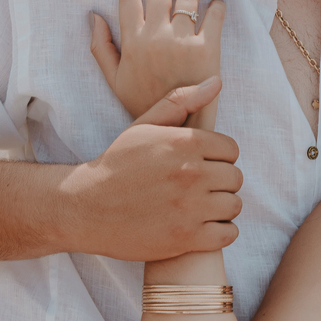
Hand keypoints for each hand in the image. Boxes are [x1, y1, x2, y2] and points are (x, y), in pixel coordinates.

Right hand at [59, 78, 241, 259]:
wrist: (85, 207)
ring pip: (233, 206)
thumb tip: (217, 82)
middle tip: (197, 189)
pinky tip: (200, 227)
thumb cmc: (116, 164)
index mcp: (184, 143)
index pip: (231, 150)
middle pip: (235, 178)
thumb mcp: (143, 126)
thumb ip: (181, 102)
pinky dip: (218, 233)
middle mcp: (191, 173)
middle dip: (219, 183)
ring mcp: (190, 208)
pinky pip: (228, 234)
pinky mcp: (186, 238)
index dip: (217, 158)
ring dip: (220, 209)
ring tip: (198, 208)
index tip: (199, 165)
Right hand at [90, 0, 224, 122]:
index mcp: (132, 41)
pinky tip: (218, 3)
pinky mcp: (207, 51)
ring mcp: (181, 42)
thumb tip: (93, 15)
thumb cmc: (145, 105)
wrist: (176, 129)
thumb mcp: (114, 80)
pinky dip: (217, 6)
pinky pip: (214, 17)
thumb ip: (102, 47)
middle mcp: (155, 37)